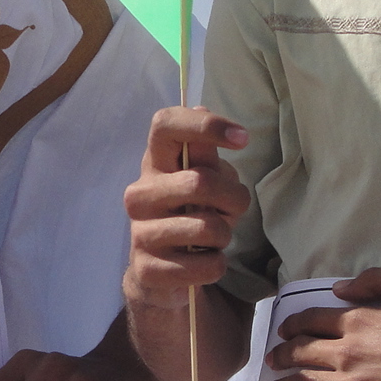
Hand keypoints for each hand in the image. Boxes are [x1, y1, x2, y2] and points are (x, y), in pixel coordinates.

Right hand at [122, 106, 250, 309]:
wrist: (161, 272)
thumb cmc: (189, 215)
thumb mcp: (202, 180)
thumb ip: (204, 153)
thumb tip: (201, 107)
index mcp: (154, 164)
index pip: (164, 125)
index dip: (205, 125)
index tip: (242, 139)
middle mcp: (139, 194)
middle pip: (199, 181)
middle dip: (234, 198)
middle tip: (234, 209)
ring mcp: (139, 233)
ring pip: (207, 228)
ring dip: (225, 235)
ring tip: (215, 238)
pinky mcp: (147, 269)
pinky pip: (205, 266)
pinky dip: (217, 265)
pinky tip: (205, 261)